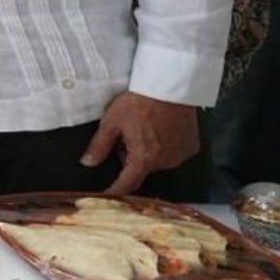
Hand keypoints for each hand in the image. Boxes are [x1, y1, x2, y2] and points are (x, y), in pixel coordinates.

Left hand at [81, 92, 199, 194]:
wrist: (169, 86)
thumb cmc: (139, 101)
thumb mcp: (112, 122)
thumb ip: (99, 146)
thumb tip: (88, 162)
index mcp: (143, 159)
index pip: (127, 183)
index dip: (115, 190)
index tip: (107, 194)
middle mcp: (165, 161)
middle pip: (142, 169)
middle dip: (131, 159)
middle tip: (125, 138)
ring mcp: (180, 155)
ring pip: (158, 161)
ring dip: (148, 153)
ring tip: (143, 129)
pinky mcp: (192, 146)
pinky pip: (173, 153)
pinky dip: (164, 146)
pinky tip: (160, 129)